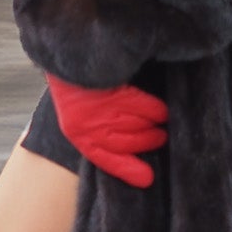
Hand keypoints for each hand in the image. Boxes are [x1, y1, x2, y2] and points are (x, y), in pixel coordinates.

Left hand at [46, 72, 168, 188]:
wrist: (69, 53)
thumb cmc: (79, 83)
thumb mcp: (82, 113)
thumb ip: (101, 130)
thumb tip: (131, 143)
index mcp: (78, 134)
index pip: (105, 160)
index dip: (127, 170)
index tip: (147, 179)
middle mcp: (89, 125)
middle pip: (129, 143)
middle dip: (148, 142)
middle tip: (160, 138)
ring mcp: (103, 109)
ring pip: (138, 126)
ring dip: (153, 127)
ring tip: (161, 126)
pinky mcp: (116, 91)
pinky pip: (144, 107)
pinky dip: (156, 111)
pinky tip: (162, 112)